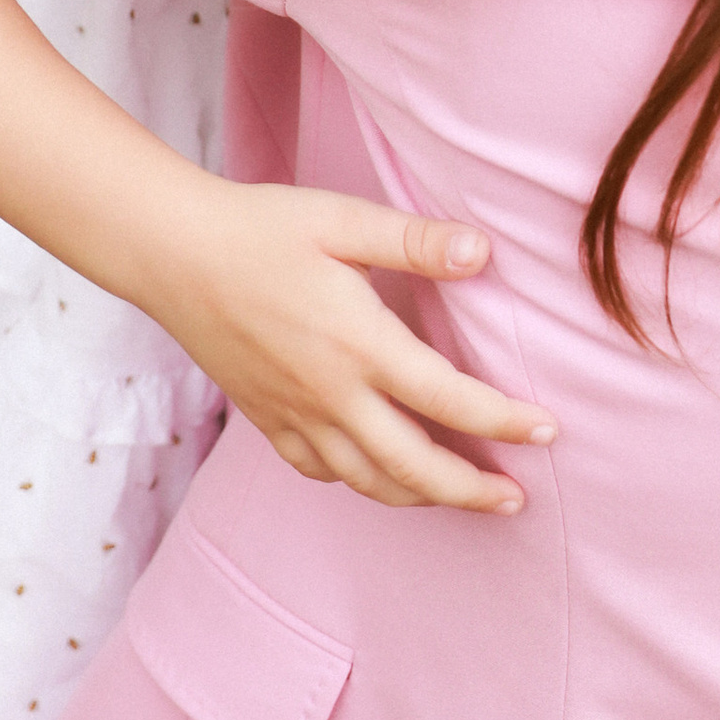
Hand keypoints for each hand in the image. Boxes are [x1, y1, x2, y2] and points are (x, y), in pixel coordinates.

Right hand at [152, 181, 553, 512]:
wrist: (171, 252)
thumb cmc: (260, 227)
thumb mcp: (344, 219)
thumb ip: (416, 241)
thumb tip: (484, 252)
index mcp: (358, 343)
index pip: (448, 398)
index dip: (504, 420)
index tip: (548, 431)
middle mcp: (329, 392)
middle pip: (413, 467)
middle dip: (471, 491)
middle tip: (517, 500)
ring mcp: (294, 413)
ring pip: (366, 481)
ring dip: (421, 497)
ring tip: (462, 498)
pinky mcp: (266, 418)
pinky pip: (319, 470)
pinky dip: (358, 482)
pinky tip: (378, 474)